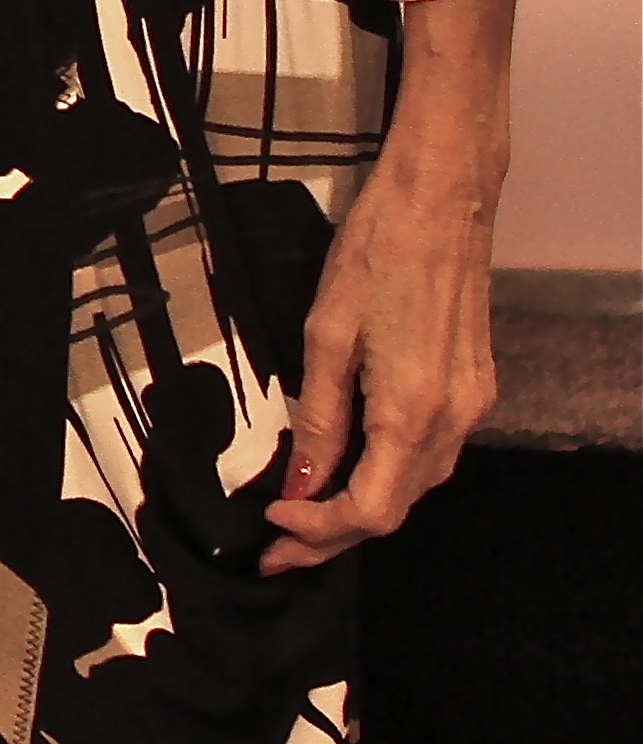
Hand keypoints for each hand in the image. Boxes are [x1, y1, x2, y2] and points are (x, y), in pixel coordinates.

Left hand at [260, 0, 512, 575]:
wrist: (442, 197)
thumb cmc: (378, 251)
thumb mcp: (328, 331)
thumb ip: (318, 415)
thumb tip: (300, 481)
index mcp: (413, 411)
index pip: (369, 511)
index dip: (319, 531)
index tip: (271, 528)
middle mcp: (453, 420)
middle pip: (396, 508)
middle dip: (334, 533)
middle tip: (279, 546)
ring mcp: (471, 404)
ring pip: (415, 484)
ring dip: (362, 506)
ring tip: (304, 514)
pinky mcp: (473, 385)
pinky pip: (430, 452)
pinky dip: (389, 472)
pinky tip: (351, 465)